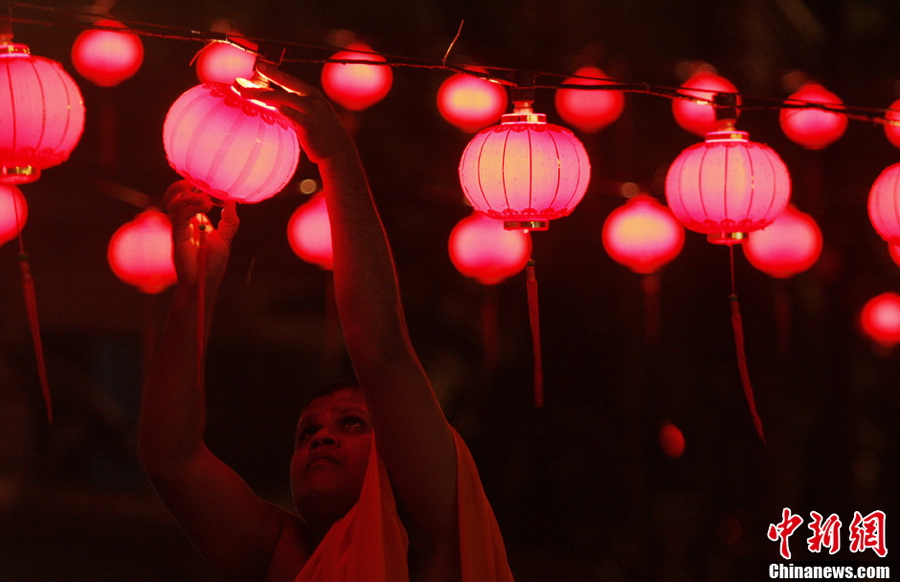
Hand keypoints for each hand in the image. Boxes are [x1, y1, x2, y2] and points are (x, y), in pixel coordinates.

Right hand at [163, 181, 238, 289]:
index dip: (192, 188)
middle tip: (193, 181)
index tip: (207, 182)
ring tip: (205, 199)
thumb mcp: (225, 238)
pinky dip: (191, 207)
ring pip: (173, 203)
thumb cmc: (212, 263)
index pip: (185, 198)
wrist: (203, 282)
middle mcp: (183, 223)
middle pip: (172, 197)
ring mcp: (178, 229)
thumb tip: (233, 201)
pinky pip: (179, 216)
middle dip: (179, 186)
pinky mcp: (177, 236)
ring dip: (188, 196)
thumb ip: (229, 221)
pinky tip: (205, 207)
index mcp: (192, 221)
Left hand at [239, 63, 355, 163]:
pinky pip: (290, 114)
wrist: (339, 152)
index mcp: (313, 96)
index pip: (292, 81)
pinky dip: (278, 108)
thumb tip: (277, 106)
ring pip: (284, 97)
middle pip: (287, 84)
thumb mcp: (313, 117)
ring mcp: (311, 111)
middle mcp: (313, 100)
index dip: (275, 72)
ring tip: (246, 93)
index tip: (260, 66)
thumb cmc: (322, 136)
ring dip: (263, 94)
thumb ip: (297, 109)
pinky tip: (264, 105)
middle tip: (253, 69)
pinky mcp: (308, 125)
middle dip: (270, 74)